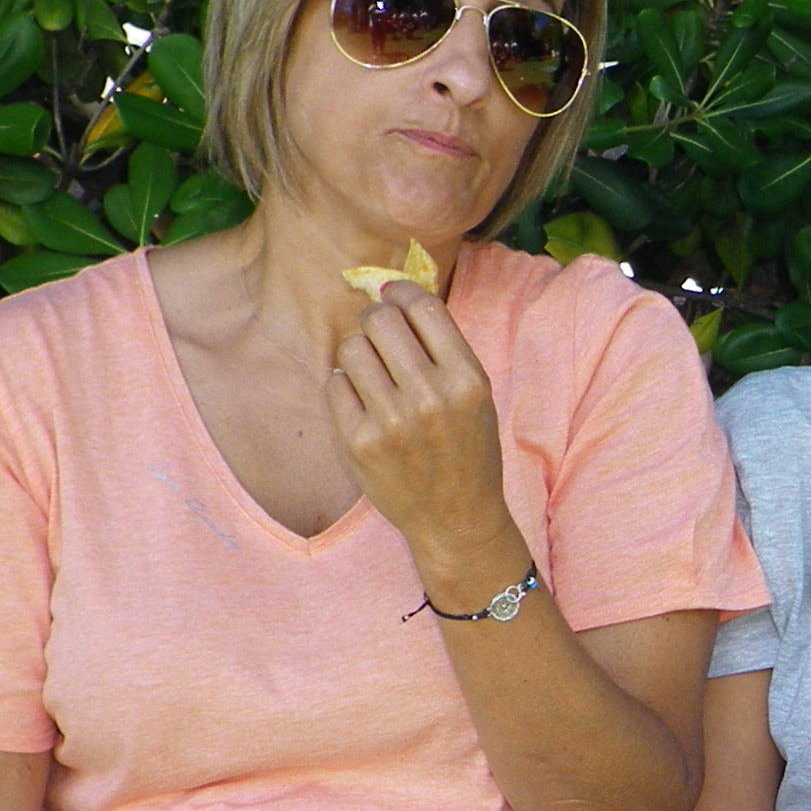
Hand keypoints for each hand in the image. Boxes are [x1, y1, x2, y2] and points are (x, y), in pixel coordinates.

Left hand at [329, 278, 524, 599]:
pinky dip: (346, 387)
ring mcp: (392, 422)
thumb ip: (442, 348)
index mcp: (467, 380)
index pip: (423, 307)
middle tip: (379, 338)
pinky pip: (335, 384)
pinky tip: (363, 405)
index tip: (393, 296)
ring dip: (358, 353)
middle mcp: (431, 398)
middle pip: (380, 320)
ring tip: (373, 375)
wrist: (456, 518)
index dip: (401, 292)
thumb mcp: (475, 396)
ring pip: (351, 348)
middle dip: (376, 321)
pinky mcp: (360, 443)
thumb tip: (393, 292)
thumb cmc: (467, 449)